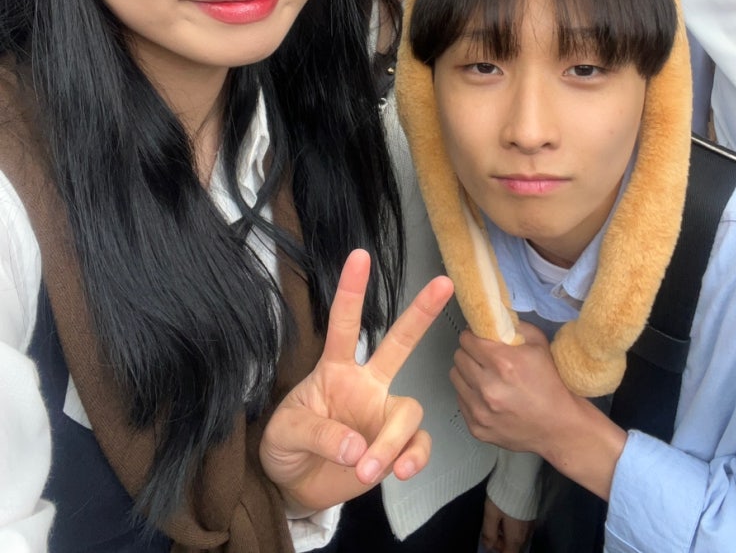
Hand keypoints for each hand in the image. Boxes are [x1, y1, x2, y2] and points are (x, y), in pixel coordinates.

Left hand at [260, 249, 452, 514]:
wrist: (294, 486)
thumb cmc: (287, 445)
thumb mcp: (285, 434)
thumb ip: (319, 434)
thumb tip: (358, 448)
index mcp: (334, 369)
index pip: (343, 324)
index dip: (351, 290)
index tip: (359, 256)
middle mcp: (365, 384)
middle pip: (399, 343)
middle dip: (421, 312)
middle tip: (443, 283)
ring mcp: (382, 414)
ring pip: (409, 410)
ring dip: (392, 442)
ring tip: (367, 470)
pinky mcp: (394, 446)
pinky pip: (418, 445)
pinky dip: (413, 459)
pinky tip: (398, 473)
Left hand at [452, 323, 568, 454]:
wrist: (559, 427)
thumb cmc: (551, 384)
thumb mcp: (539, 344)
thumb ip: (513, 325)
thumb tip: (491, 316)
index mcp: (503, 363)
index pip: (467, 338)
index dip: (473, 335)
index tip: (479, 338)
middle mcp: (488, 387)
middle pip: (459, 356)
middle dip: (469, 352)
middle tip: (482, 356)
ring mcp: (480, 410)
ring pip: (455, 376)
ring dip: (466, 372)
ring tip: (483, 375)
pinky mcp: (476, 427)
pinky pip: (460, 399)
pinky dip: (470, 394)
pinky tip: (487, 395)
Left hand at [481, 497, 533, 552]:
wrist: (520, 476)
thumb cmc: (503, 495)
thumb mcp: (491, 513)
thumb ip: (489, 532)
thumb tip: (488, 546)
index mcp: (515, 537)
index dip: (497, 549)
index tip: (489, 539)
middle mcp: (526, 534)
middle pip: (513, 546)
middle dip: (501, 541)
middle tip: (491, 527)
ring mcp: (531, 524)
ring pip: (518, 537)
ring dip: (506, 533)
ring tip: (497, 518)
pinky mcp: (532, 514)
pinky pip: (522, 528)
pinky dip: (513, 525)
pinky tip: (506, 513)